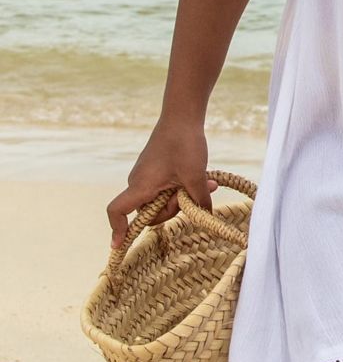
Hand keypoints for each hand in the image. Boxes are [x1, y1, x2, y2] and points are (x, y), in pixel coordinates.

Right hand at [106, 120, 214, 248]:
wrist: (182, 116)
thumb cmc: (184, 144)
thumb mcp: (195, 177)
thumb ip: (199, 201)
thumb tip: (205, 215)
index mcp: (141, 186)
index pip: (118, 211)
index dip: (117, 229)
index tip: (118, 246)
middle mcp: (138, 182)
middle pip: (151, 211)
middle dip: (174, 208)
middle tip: (195, 193)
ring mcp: (146, 175)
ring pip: (162, 200)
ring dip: (182, 196)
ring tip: (205, 182)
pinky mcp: (155, 169)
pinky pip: (166, 187)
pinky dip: (182, 187)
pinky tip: (203, 178)